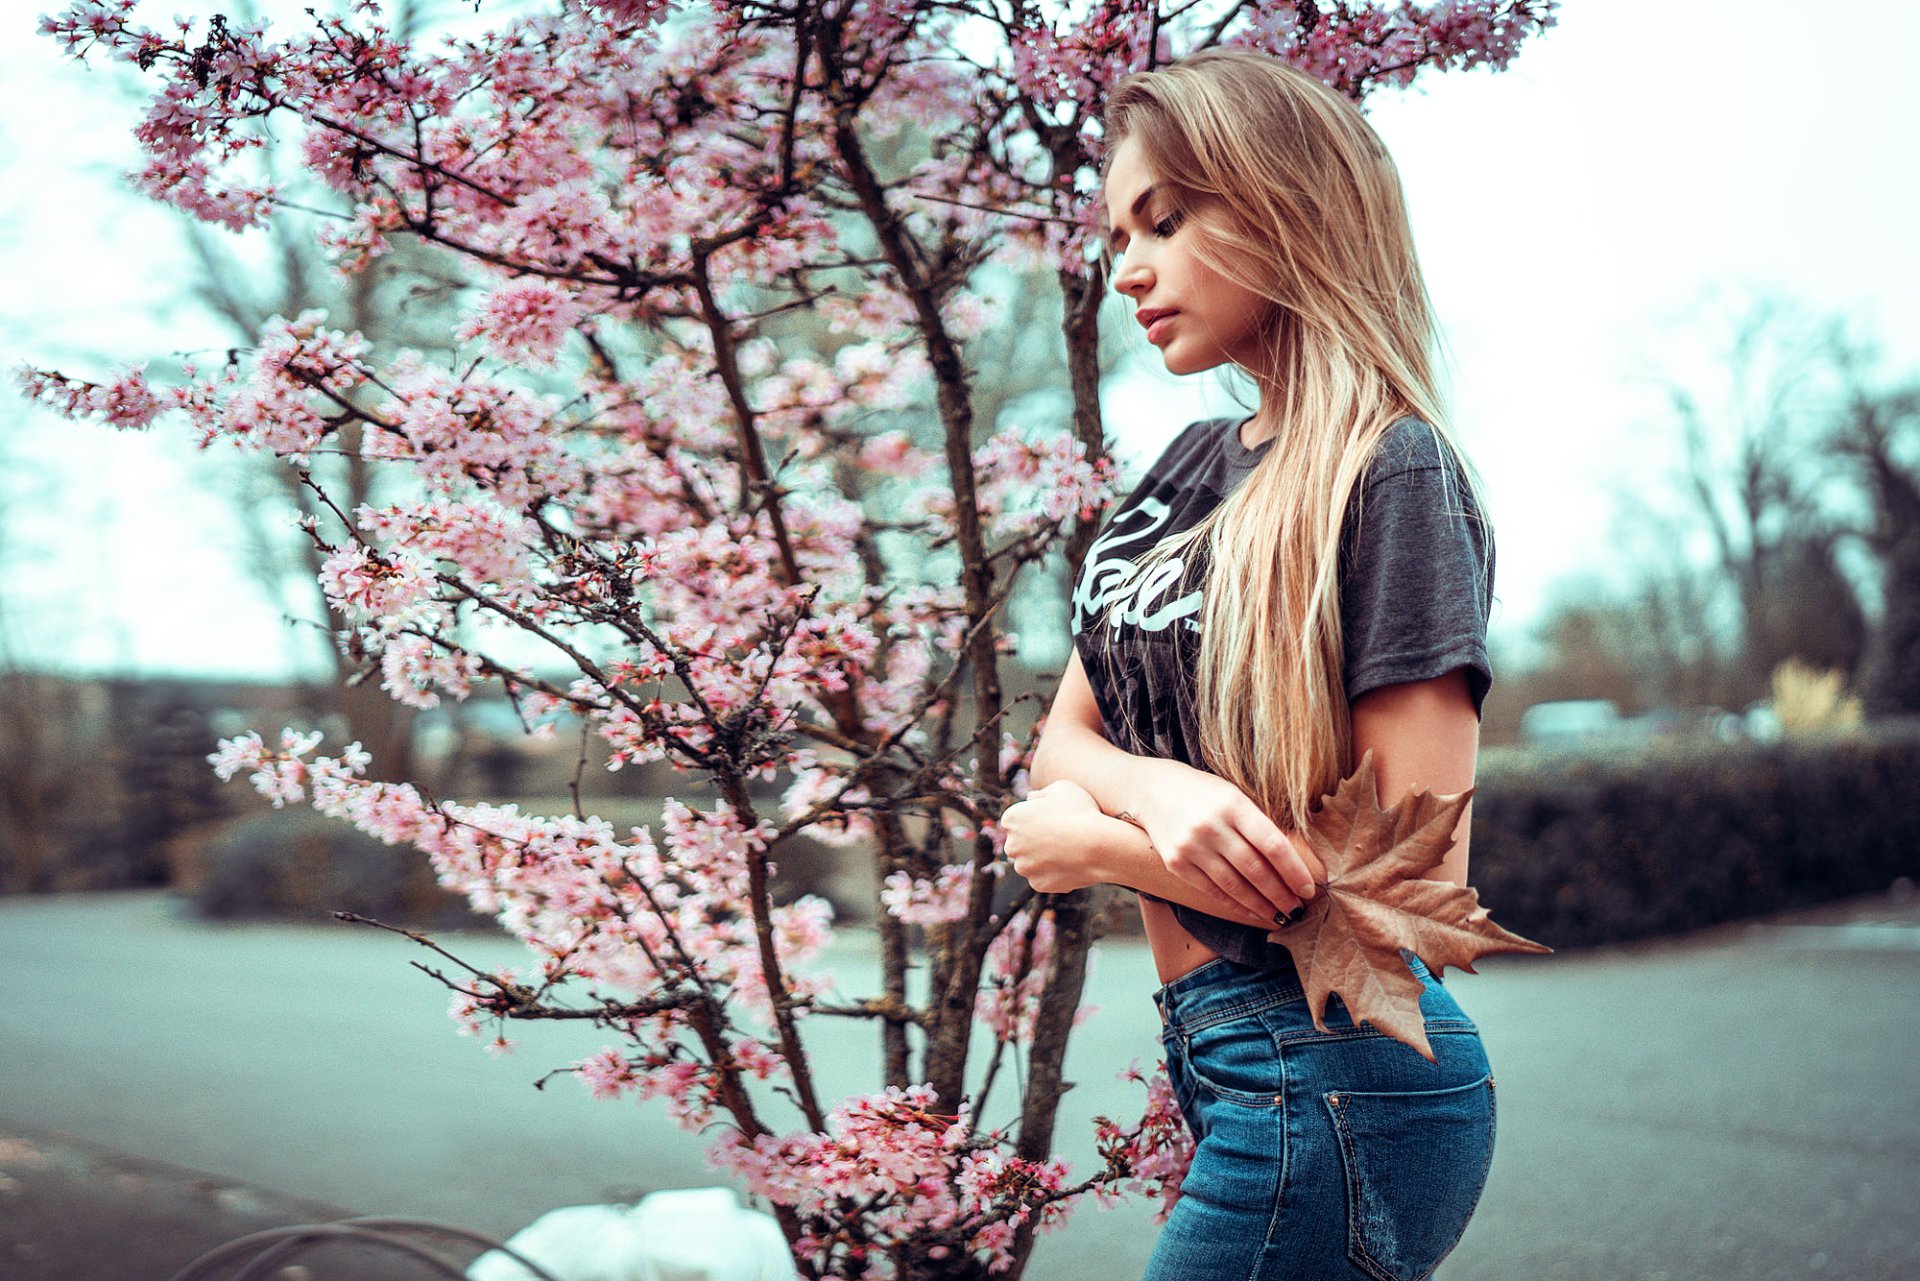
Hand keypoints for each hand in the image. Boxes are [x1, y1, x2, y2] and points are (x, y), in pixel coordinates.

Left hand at [1001, 779, 1107, 893]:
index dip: (1036, 816)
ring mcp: (1024, 868)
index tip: (1054, 816)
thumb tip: (1030, 798)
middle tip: (1061, 834)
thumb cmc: (1081, 812)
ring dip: (1044, 857)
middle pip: (1021, 842)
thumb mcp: (1062, 788)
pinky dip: (1055, 872)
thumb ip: (1041, 793)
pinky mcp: (1038, 885)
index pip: (1017, 818)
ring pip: (1031, 862)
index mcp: (1011, 819)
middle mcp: (1011, 846)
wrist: (1099, 846)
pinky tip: (1072, 863)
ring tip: (1069, 849)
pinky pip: (1045, 877)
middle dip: (1035, 839)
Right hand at [1128, 758, 1323, 921]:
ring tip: (1279, 916)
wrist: (1151, 789)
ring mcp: (1191, 846)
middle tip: (1298, 909)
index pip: (1272, 844)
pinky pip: (1211, 890)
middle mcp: (1212, 826)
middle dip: (1280, 894)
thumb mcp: (1233, 796)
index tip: (1308, 889)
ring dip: (1260, 905)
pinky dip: (1235, 904)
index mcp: (1233, 805)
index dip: (1293, 871)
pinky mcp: (1176, 863)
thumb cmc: (1204, 793)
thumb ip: (1258, 824)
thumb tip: (1292, 861)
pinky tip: (1251, 911)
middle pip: (1255, 869)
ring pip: (1234, 885)